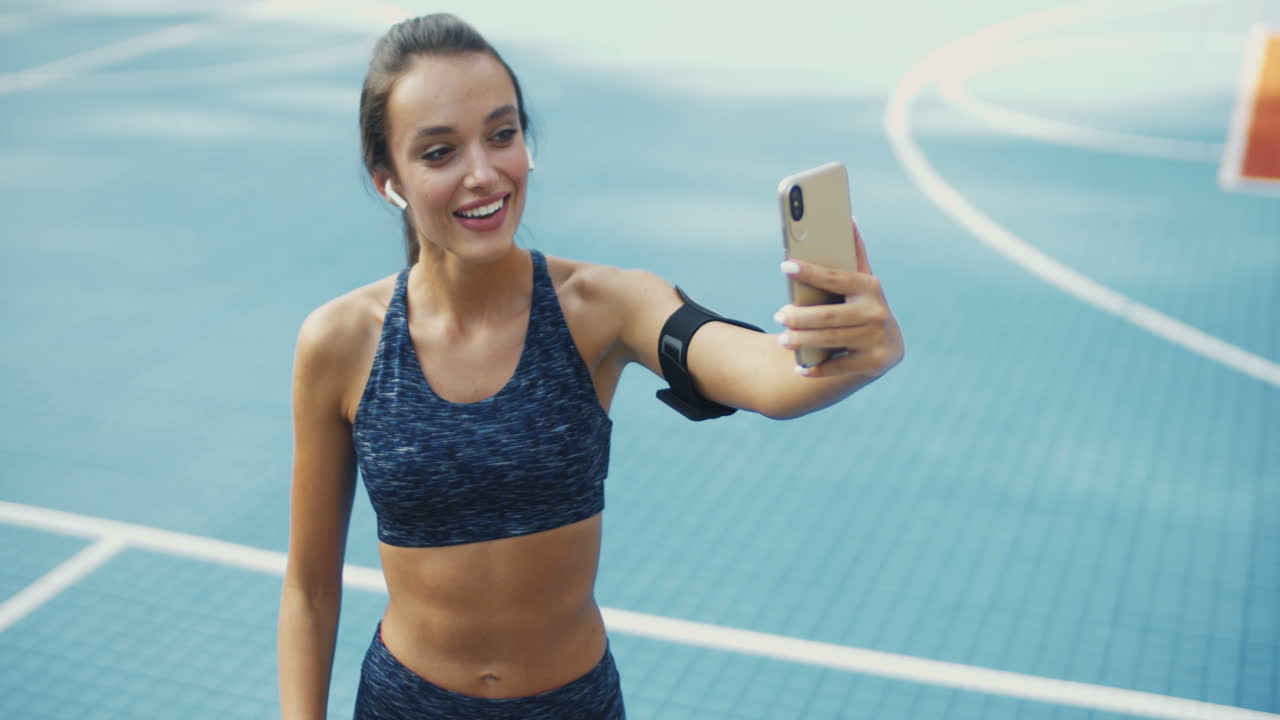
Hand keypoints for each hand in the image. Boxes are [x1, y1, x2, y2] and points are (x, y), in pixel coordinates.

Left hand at [775, 220, 902, 378]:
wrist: (886, 346)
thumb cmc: (860, 307)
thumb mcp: (860, 284)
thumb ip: (853, 256)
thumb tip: (847, 218)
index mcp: (871, 287)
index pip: (836, 278)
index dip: (810, 272)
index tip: (785, 266)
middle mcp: (878, 313)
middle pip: (829, 315)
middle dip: (800, 316)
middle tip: (779, 315)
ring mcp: (878, 339)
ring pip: (831, 339)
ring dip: (803, 341)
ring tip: (783, 340)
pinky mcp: (875, 363)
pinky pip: (839, 367)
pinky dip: (817, 369)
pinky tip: (800, 368)